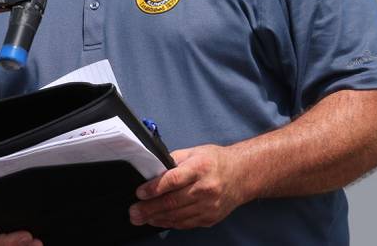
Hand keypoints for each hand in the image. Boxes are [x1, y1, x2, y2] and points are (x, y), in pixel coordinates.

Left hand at [128, 144, 246, 229]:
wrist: (242, 175)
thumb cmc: (215, 161)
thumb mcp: (193, 152)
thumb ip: (172, 161)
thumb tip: (151, 170)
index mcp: (200, 168)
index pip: (173, 180)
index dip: (154, 188)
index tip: (139, 192)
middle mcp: (206, 188)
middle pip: (173, 201)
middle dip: (150, 208)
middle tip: (134, 212)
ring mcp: (210, 206)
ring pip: (178, 216)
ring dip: (156, 218)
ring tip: (140, 218)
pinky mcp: (211, 217)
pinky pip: (186, 223)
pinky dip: (170, 223)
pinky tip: (158, 221)